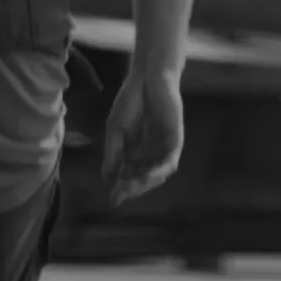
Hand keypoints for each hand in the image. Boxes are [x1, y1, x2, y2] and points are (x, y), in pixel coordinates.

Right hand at [101, 67, 182, 206]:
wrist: (148, 79)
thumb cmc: (130, 101)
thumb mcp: (115, 130)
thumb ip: (113, 154)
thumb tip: (106, 180)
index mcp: (133, 150)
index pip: (127, 175)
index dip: (120, 188)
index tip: (112, 200)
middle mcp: (149, 152)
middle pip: (141, 178)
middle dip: (131, 188)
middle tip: (120, 196)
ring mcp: (162, 147)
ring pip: (156, 173)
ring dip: (144, 182)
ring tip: (132, 186)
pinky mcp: (175, 140)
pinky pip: (169, 161)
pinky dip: (159, 170)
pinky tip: (149, 176)